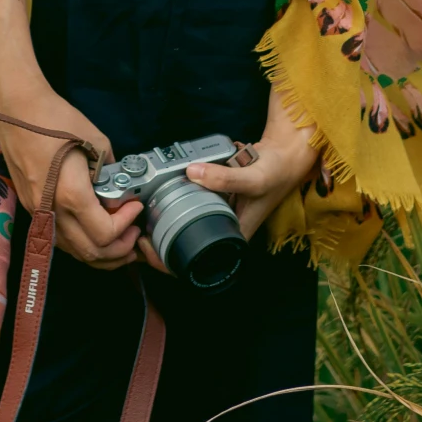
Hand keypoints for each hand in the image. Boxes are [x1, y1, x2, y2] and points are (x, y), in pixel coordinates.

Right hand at [0, 85, 142, 269]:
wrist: (14, 110)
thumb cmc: (54, 119)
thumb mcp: (96, 140)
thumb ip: (110, 170)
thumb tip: (118, 188)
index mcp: (71, 194)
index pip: (105, 233)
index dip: (126, 225)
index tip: (135, 206)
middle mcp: (52, 212)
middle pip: (90, 253)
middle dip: (118, 250)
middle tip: (133, 235)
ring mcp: (37, 213)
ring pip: (73, 252)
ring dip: (99, 253)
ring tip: (118, 240)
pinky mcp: (30, 209)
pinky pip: (59, 240)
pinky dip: (80, 243)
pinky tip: (92, 230)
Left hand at [137, 91, 319, 268]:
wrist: (285, 156)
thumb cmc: (276, 173)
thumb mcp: (253, 177)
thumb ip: (225, 177)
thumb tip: (193, 172)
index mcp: (230, 239)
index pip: (194, 264)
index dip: (166, 263)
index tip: (147, 247)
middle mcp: (221, 232)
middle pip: (183, 250)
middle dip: (156, 245)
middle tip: (136, 229)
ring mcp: (215, 216)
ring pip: (183, 230)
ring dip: (161, 226)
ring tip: (140, 216)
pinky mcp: (212, 200)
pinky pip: (188, 208)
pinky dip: (173, 205)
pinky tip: (158, 196)